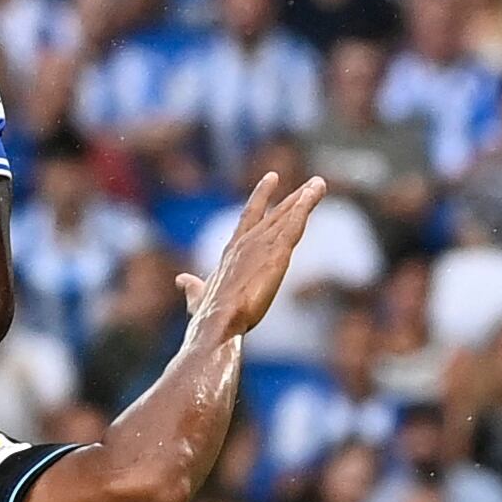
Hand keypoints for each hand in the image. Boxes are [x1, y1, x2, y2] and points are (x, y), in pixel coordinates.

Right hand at [183, 173, 327, 342]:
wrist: (216, 323)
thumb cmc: (207, 316)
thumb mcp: (197, 297)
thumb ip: (192, 287)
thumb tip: (182, 280)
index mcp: (232, 251)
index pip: (249, 217)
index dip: (261, 197)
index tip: (272, 178)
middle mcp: (247, 242)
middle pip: (275, 214)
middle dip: (294, 198)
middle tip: (314, 183)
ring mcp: (261, 246)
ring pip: (287, 216)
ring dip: (306, 199)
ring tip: (320, 184)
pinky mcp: (277, 255)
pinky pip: (294, 226)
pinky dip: (304, 209)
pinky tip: (314, 196)